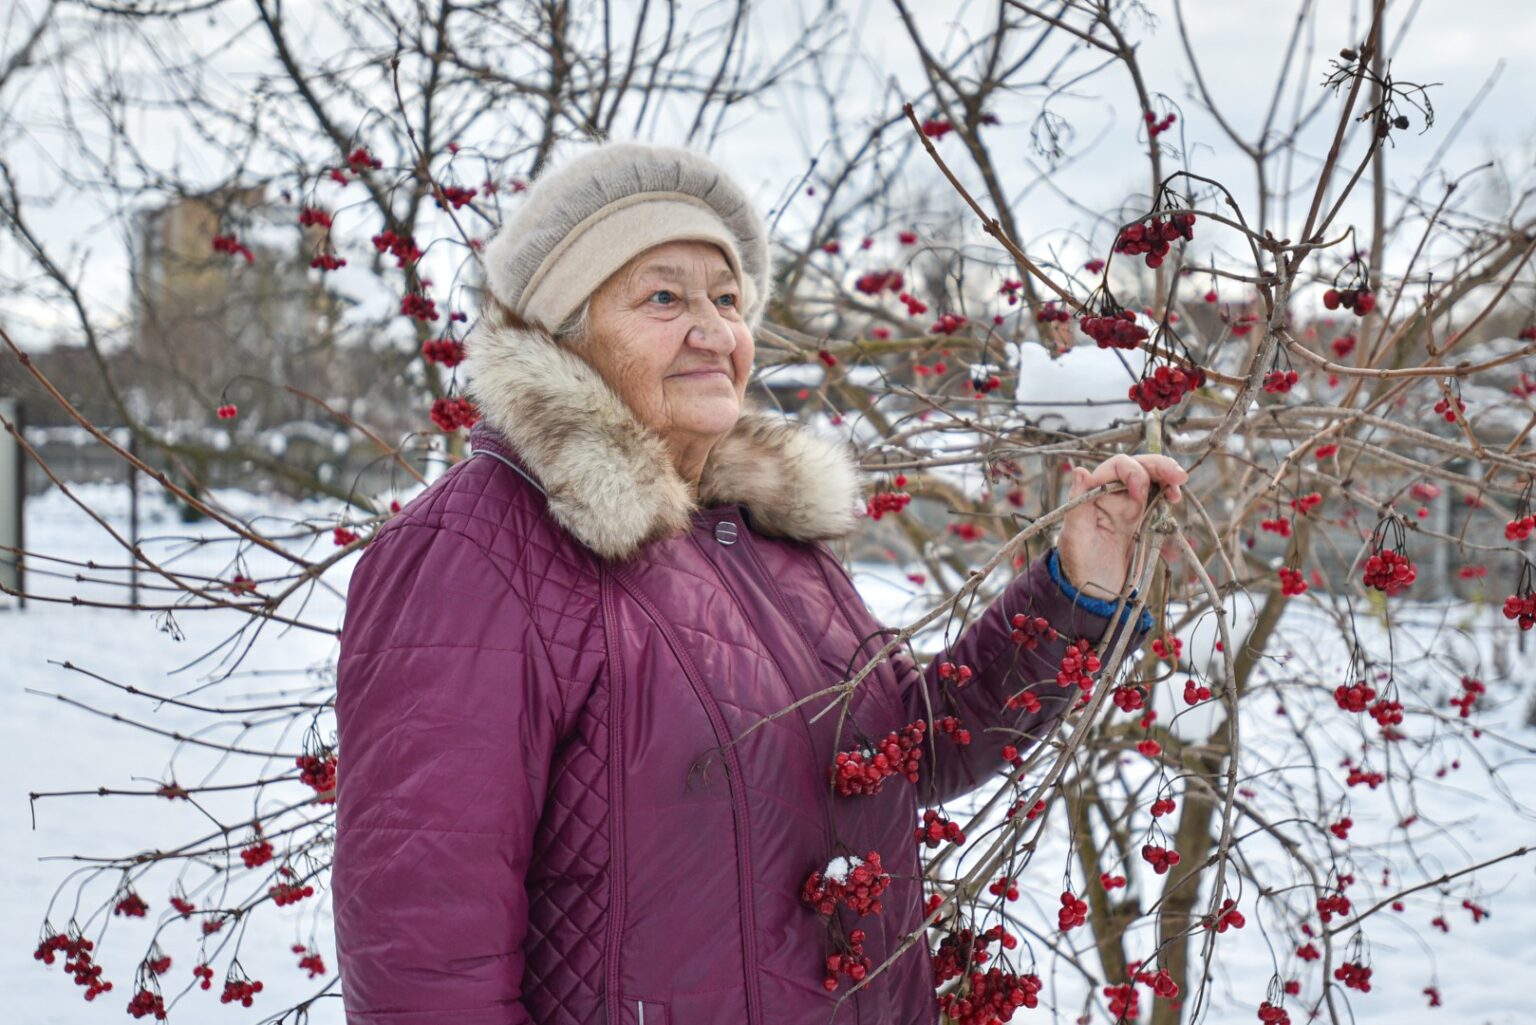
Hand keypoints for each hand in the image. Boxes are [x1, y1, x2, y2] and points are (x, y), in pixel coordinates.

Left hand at [1057, 453, 1187, 597]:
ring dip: (1167, 478)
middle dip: (1160, 467)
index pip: (1116, 466)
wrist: (1095, 590)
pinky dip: (1169, 496)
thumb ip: (1077, 503)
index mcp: (1094, 492)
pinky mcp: (1142, 519)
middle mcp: (1113, 493)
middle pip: (1139, 467)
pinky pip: (1158, 500)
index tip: (1141, 491)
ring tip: (1179, 488)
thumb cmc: (1079, 563)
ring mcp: (1129, 505)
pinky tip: (1174, 501)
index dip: (1133, 471)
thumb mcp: (1075, 537)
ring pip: (1152, 480)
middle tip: (1181, 477)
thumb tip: (1079, 470)